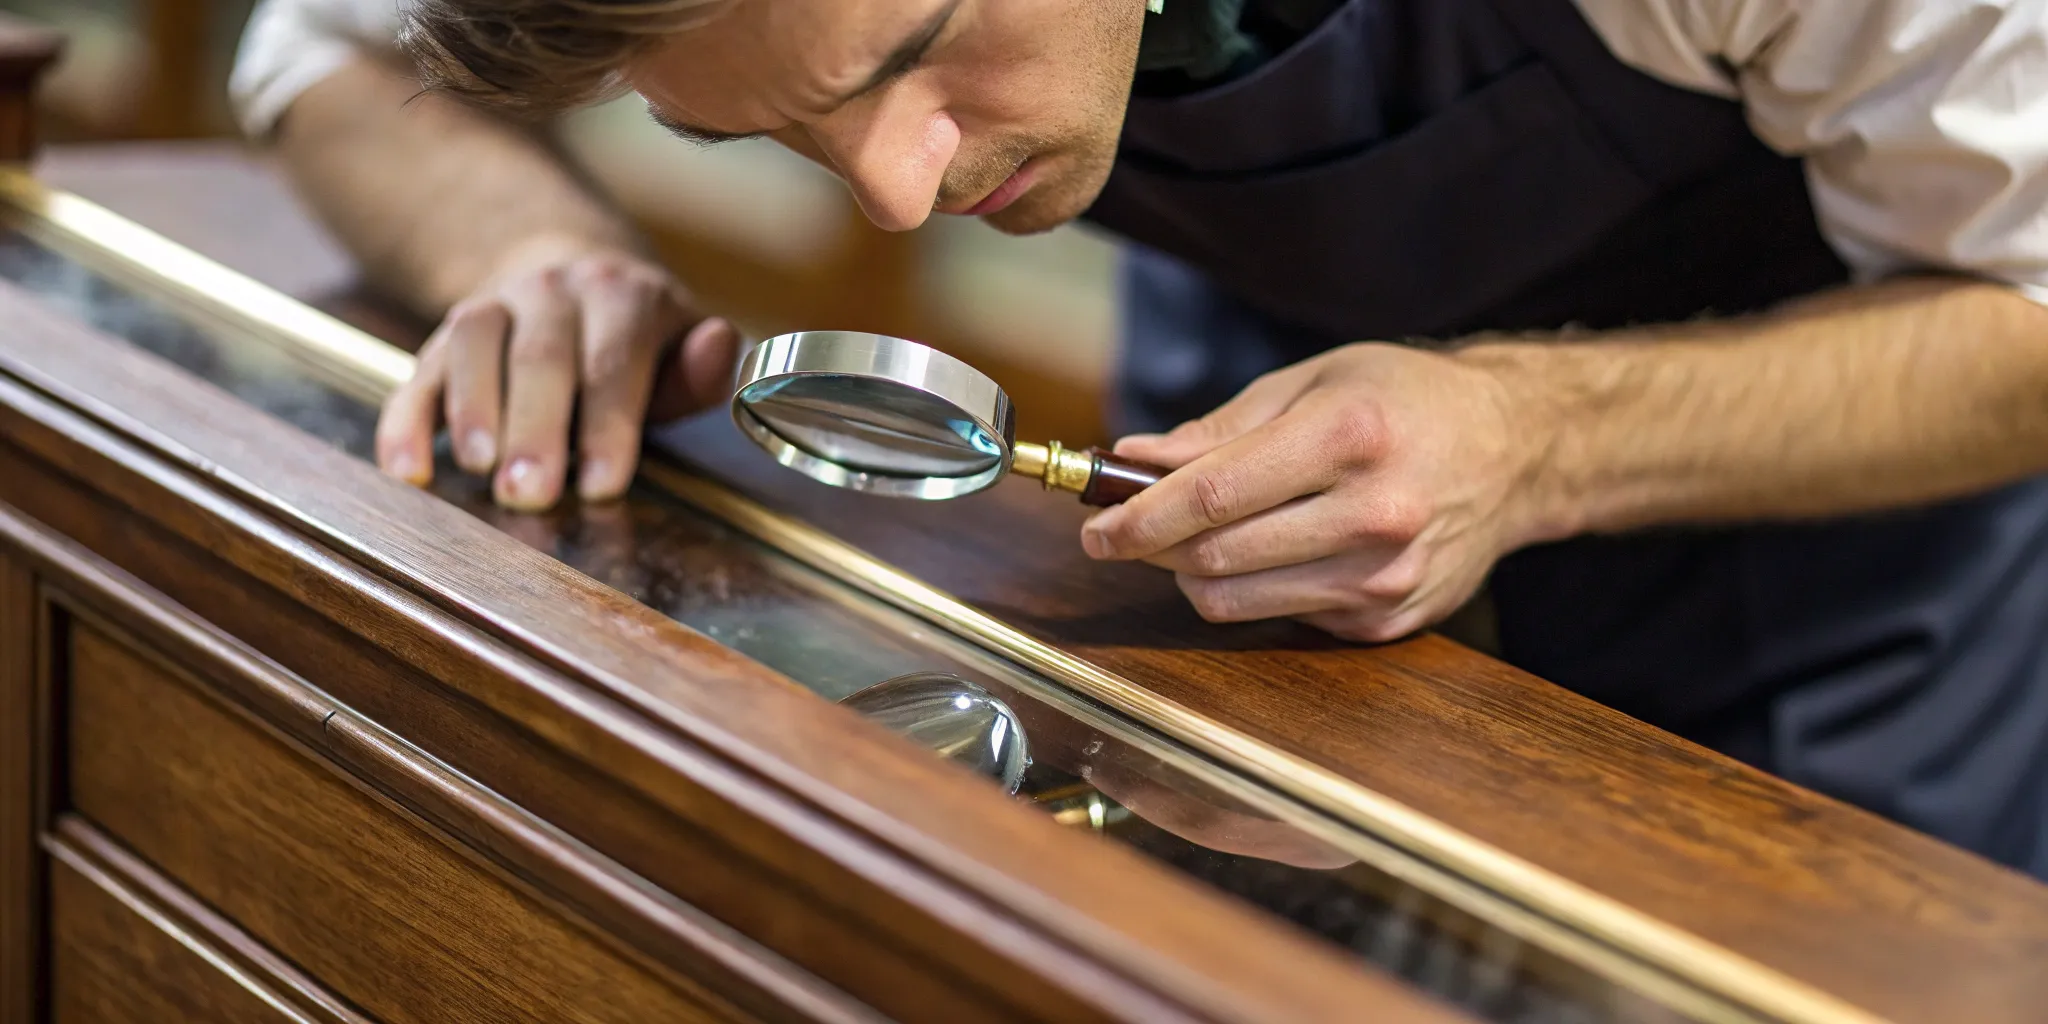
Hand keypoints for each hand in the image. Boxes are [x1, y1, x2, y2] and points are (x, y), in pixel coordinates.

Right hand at [375, 237, 740, 509]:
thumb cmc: (633, 342)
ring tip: (478, 470)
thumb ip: (699, 366)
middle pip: (541, 359)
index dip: (608, 424)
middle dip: (535, 429)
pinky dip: (406, 422)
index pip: (615, 361)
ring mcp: (492, 309)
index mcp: (621, 296)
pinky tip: (407, 471)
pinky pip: (418, 375)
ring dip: (472, 413)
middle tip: (532, 492)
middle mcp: (552, 293)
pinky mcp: (440, 341)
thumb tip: (722, 348)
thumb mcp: (678, 346)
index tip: (602, 485)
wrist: (565, 275)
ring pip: (474, 350)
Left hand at [1080, 342, 1549, 642]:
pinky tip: (1279, 550)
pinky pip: (1282, 617)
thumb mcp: (1313, 383)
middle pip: (1215, 556)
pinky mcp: (1387, 618)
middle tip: (1130, 527)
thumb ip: (1218, 430)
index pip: (1210, 496)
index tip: (1095, 527)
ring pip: (1237, 602)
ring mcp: (1383, 575)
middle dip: (1153, 548)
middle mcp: (1373, 512)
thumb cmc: (1408, 401)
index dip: (1137, 519)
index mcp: (1348, 436)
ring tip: (1200, 536)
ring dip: (1195, 574)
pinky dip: (1257, 589)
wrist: (1518, 450)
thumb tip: (1134, 461)